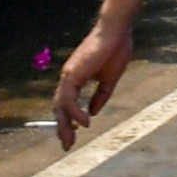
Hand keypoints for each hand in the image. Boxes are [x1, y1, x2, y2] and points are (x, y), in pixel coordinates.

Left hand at [52, 18, 134, 151]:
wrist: (116, 31)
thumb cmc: (115, 49)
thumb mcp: (109, 79)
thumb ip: (100, 96)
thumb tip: (92, 113)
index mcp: (76, 78)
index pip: (67, 104)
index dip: (68, 120)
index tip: (73, 135)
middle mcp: (68, 78)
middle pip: (60, 108)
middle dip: (62, 128)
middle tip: (67, 145)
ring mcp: (68, 75)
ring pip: (61, 106)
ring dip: (64, 125)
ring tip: (70, 140)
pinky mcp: (72, 74)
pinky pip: (69, 99)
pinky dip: (74, 112)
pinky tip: (83, 123)